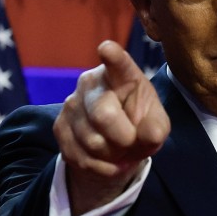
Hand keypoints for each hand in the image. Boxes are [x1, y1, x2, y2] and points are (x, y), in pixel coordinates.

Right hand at [54, 40, 170, 215]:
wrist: (115, 145)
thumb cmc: (139, 125)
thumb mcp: (156, 125)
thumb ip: (157, 128)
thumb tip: (149, 135)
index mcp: (121, 75)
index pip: (117, 64)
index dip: (113, 57)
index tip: (107, 49)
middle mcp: (91, 83)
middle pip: (104, 116)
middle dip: (124, 138)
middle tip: (131, 141)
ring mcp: (71, 104)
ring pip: (93, 142)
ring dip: (112, 155)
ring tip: (119, 148)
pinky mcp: (59, 127)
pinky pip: (82, 157)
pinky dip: (101, 167)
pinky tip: (107, 159)